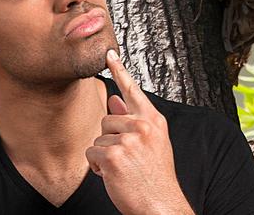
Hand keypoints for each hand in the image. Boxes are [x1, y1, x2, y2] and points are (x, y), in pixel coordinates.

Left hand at [85, 49, 194, 214]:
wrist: (161, 204)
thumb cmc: (156, 177)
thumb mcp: (153, 143)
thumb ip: (134, 120)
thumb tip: (114, 101)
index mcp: (154, 120)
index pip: (133, 90)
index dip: (120, 70)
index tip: (109, 54)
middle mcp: (143, 126)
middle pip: (107, 119)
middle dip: (110, 139)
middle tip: (127, 158)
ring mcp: (128, 140)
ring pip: (99, 138)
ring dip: (104, 155)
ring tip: (123, 169)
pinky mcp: (113, 155)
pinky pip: (92, 153)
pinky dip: (98, 167)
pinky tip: (114, 176)